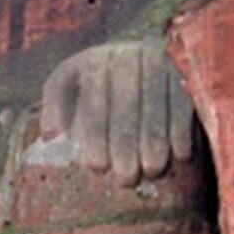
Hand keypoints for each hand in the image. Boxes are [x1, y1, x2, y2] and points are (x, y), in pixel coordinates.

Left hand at [39, 40, 193, 186]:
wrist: (143, 60)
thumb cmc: (99, 85)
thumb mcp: (71, 85)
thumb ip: (56, 105)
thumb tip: (49, 134)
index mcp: (94, 61)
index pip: (93, 99)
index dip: (96, 135)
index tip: (97, 167)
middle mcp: (126, 55)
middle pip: (126, 102)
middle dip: (125, 144)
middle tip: (126, 178)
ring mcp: (158, 60)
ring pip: (156, 103)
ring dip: (155, 140)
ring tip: (152, 171)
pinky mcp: (183, 70)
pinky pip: (184, 101)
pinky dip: (182, 130)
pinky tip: (180, 156)